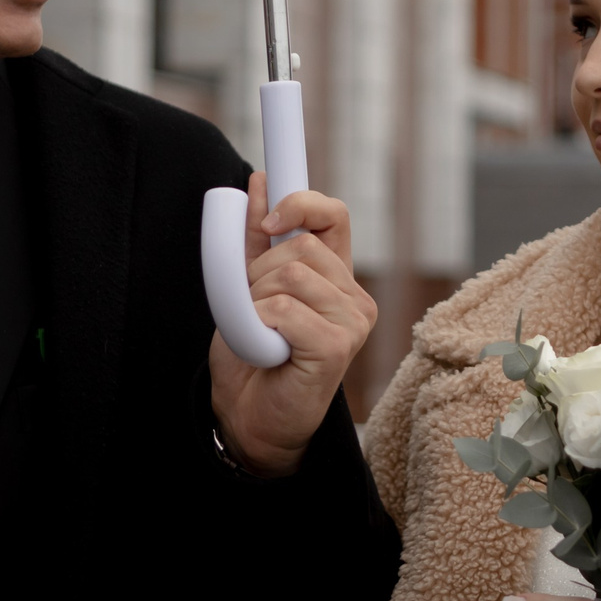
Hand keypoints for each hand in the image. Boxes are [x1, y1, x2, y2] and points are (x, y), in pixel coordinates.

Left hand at [209, 172, 376, 477]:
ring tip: (260, 332)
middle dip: (258, 271)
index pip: (334, 216)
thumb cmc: (252, 358)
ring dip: (255, 300)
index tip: (265, 219)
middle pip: (301, 245)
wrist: (247, 419)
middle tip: (252, 309)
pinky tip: (266, 349)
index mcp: (337, 277)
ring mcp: (353, 322)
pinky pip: (283, 309)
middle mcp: (354, 297)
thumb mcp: (247, 287)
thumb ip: (255, 240)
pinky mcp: (339, 347)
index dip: (301, 203)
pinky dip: (259, 324)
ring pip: (290, 274)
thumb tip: (259, 181)